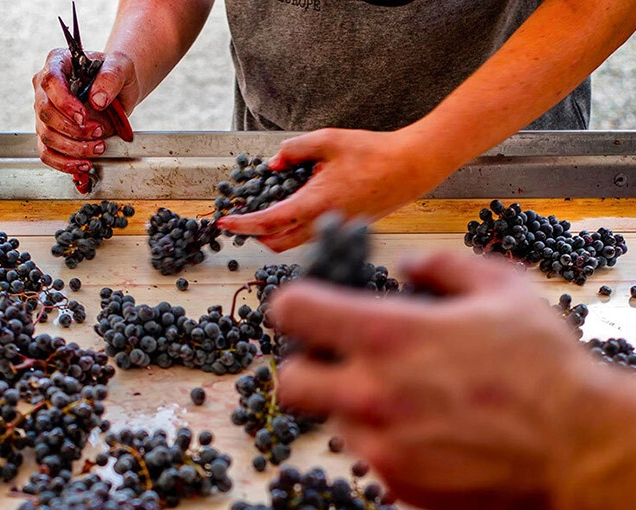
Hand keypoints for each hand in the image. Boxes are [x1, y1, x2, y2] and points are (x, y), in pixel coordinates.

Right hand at [33, 48, 139, 176]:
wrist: (120, 91)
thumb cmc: (117, 74)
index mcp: (58, 64)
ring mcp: (46, 113)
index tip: (83, 117)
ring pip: (47, 136)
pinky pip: (47, 153)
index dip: (64, 103)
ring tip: (98, 146)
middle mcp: (46, 89)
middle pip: (45, 113)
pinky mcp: (51, 133)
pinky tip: (84, 164)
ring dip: (74, 148)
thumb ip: (110, 77)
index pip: (50, 82)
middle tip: (98, 131)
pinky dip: (64, 163)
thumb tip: (97, 100)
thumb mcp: (121, 67)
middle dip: (73, 129)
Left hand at [216, 128, 453, 252]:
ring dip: (275, 233)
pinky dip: (295, 229)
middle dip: (255, 235)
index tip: (223, 222)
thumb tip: (273, 164)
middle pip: (278, 243)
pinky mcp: (345, 229)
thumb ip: (294, 150)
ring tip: (263, 212)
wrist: (411, 168)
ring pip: (295, 243)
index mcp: (317, 203)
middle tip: (240, 218)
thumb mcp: (327, 140)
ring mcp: (337, 230)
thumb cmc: (373, 152)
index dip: (243, 224)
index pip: (269, 222)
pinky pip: (312, 236)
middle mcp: (325, 223)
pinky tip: (293, 209)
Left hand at [271, 251, 604, 509]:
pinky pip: (372, 458)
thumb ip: (445, 267)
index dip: (297, 305)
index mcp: (389, 336)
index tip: (311, 309)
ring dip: (356, 407)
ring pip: (334, 422)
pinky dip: (390, 443)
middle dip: (309, 366)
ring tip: (410, 399)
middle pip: (291, 381)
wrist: (578, 446)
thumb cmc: (546, 365)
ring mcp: (382, 445)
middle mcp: (372, 393)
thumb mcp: (503, 288)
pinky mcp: (399, 484)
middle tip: (344, 360)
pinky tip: (435, 432)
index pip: (295, 311)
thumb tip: (410, 269)